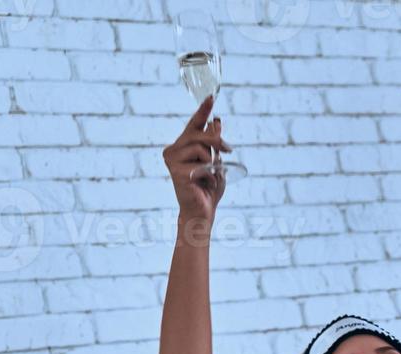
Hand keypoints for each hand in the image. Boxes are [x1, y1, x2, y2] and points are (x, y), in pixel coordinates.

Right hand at [162, 96, 229, 222]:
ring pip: (200, 148)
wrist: (203, 210)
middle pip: (198, 134)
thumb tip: (216, 121)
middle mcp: (173, 150)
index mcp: (183, 146)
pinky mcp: (176, 171)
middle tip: (228, 150)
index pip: (193, 124)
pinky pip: (201, 164)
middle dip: (216, 141)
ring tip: (211, 175)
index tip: (211, 97)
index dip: (203, 111)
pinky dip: (209, 173)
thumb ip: (214, 143)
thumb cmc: (208, 188)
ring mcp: (172, 160)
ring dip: (212, 162)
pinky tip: (204, 183)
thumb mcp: (216, 162)